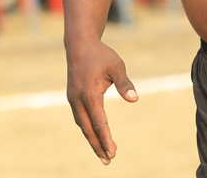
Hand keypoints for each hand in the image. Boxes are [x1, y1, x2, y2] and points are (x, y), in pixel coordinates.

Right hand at [66, 39, 138, 164]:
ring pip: (83, 125)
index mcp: (89, 93)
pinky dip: (88, 129)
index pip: (99, 122)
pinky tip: (95, 136)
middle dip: (98, 145)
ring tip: (103, 153)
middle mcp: (78, 99)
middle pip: (88, 128)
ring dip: (92, 139)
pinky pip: (80, 118)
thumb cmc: (101, 55)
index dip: (106, 139)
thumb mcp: (116, 66)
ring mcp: (73, 99)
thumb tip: (134, 99)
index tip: (113, 152)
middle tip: (108, 160)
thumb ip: (124, 83)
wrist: (79, 45)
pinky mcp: (72, 97)